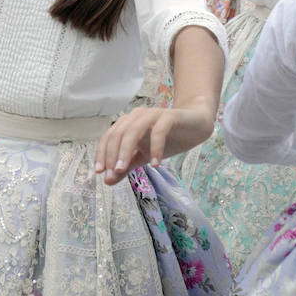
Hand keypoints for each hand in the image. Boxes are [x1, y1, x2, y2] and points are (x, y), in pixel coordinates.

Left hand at [94, 105, 211, 184]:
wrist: (195, 125)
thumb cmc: (167, 139)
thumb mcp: (144, 156)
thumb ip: (127, 166)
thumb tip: (108, 181)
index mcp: (128, 123)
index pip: (109, 137)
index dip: (102, 153)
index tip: (100, 172)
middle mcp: (138, 116)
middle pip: (119, 133)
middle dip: (113, 154)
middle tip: (112, 174)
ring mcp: (153, 114)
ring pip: (134, 130)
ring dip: (126, 150)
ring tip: (124, 169)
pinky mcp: (170, 116)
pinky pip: (159, 131)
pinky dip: (155, 147)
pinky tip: (155, 164)